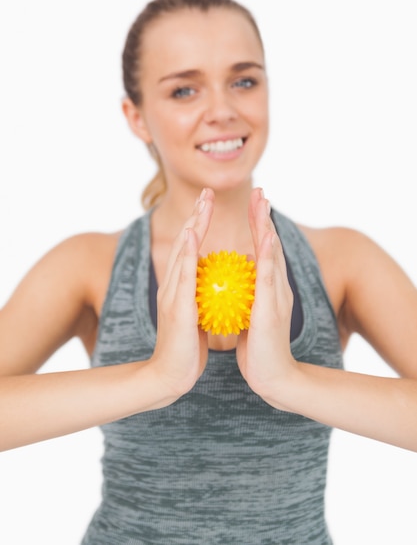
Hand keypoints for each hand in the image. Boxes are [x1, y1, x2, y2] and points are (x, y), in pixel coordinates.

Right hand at [150, 188, 213, 398]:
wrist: (170, 375)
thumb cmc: (186, 347)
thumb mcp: (195, 316)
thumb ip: (200, 298)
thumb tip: (214, 287)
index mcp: (180, 286)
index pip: (191, 248)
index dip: (199, 224)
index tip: (209, 204)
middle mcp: (173, 284)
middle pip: (185, 242)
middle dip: (196, 215)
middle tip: (207, 192)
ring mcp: (172, 294)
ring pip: (183, 253)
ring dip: (193, 226)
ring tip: (202, 204)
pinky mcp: (176, 307)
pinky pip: (183, 275)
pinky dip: (188, 253)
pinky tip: (194, 236)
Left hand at [237, 188, 296, 402]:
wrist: (271, 375)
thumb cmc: (258, 346)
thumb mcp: (251, 313)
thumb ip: (249, 293)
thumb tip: (242, 276)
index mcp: (267, 286)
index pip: (261, 248)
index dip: (258, 224)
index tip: (254, 202)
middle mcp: (275, 285)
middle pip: (270, 243)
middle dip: (264, 216)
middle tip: (261, 191)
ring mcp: (277, 294)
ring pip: (272, 253)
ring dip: (267, 226)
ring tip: (264, 202)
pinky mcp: (273, 306)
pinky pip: (268, 275)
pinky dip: (267, 254)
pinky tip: (264, 237)